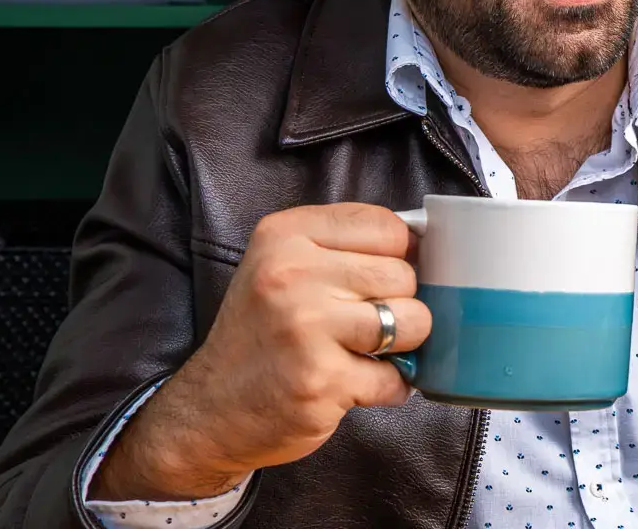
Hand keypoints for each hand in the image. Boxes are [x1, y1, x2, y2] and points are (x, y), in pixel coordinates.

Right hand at [90, 203, 431, 500]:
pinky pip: (396, 376)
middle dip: (398, 303)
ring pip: (413, 320)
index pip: (387, 226)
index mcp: (286, 235)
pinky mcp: (322, 379)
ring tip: (366, 352)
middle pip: (403, 274)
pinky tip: (355, 383)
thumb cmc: (263, 335)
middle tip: (363, 324)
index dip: (399, 256)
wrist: (210, 411)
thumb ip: (344, 247)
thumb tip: (426, 243)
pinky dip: (387, 386)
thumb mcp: (283, 267)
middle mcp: (292, 274)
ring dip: (402, 344)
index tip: (379, 279)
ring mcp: (307, 328)